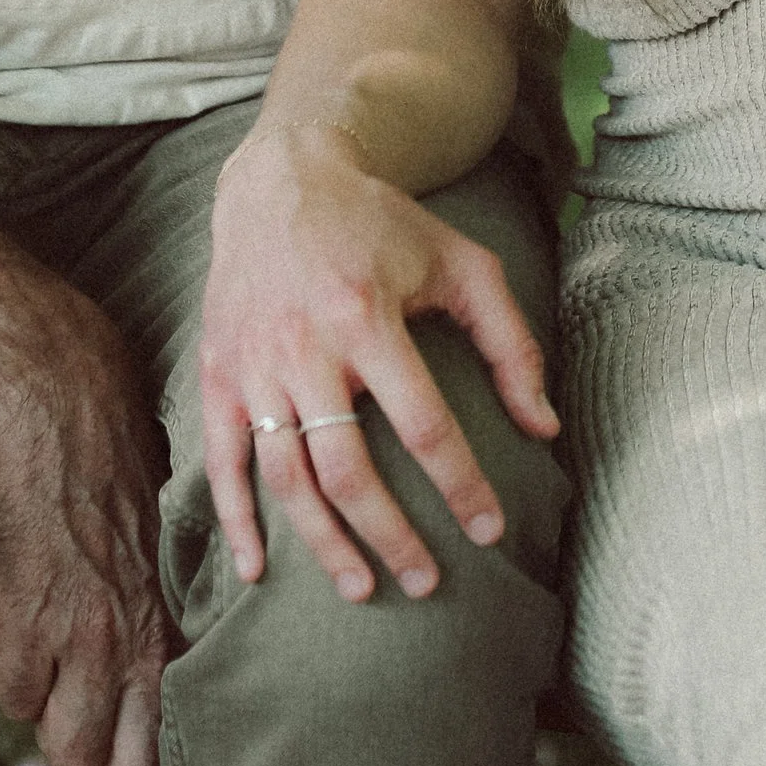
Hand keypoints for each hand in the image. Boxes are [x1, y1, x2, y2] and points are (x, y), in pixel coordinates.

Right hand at [0, 296, 173, 765]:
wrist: (54, 399)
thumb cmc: (111, 448)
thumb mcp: (155, 528)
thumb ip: (151, 596)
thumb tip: (147, 645)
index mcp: (166, 614)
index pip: (164, 736)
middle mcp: (126, 638)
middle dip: (93, 765)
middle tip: (86, 740)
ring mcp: (73, 634)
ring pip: (57, 742)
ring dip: (47, 720)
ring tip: (50, 680)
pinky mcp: (20, 616)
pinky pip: (8, 695)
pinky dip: (10, 675)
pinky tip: (18, 633)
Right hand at [200, 122, 558, 603]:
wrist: (282, 178)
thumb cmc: (381, 224)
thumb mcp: (460, 262)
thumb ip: (509, 342)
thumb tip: (546, 426)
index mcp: (368, 314)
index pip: (423, 423)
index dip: (460, 485)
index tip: (490, 531)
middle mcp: (305, 345)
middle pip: (348, 468)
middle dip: (390, 536)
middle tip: (426, 582)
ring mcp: (255, 364)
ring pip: (286, 478)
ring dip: (323, 543)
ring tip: (361, 588)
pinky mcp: (219, 373)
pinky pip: (222, 462)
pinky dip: (235, 523)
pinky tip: (257, 573)